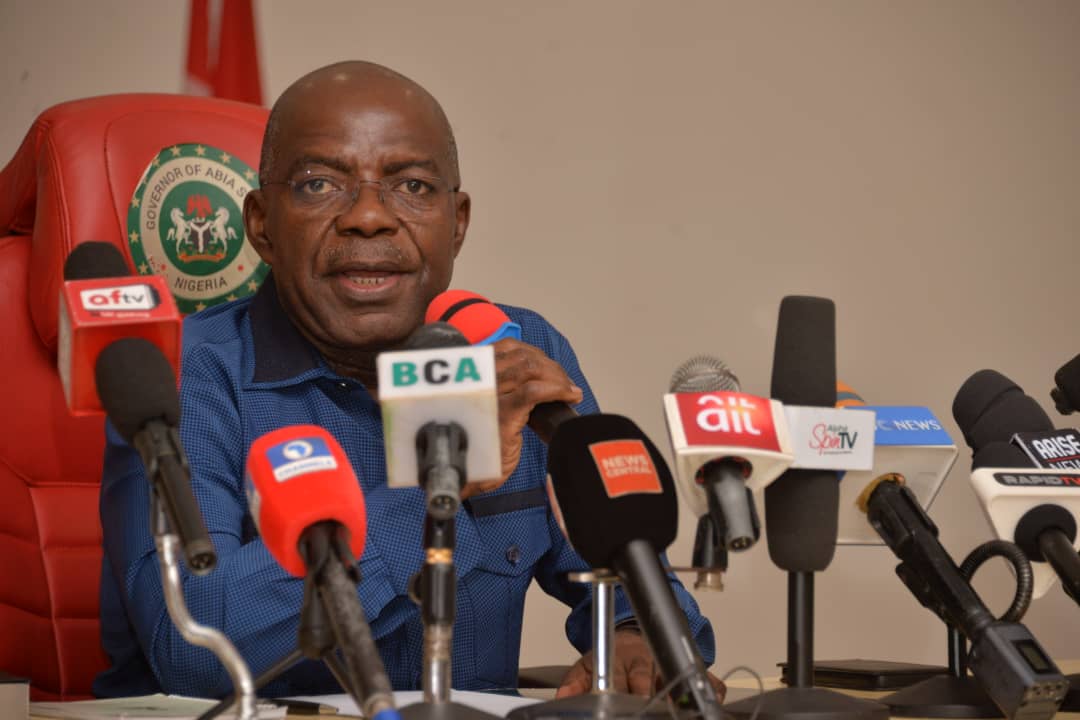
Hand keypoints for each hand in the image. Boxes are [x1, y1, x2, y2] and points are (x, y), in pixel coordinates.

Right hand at [460, 339, 581, 499]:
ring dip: (557, 377)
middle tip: (565, 383)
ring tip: (570, 390)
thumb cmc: (480, 443)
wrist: (467, 472)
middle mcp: (478, 380)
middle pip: (523, 356)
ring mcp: (490, 394)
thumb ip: (503, 388)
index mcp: (472, 375)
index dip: (534, 353)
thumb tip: (536, 377)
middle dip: (550, 366)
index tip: (549, 366)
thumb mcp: (489, 407)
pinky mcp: (503, 412)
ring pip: (531, 369)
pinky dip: (558, 390)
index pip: (507, 346)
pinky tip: (570, 396)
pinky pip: (535, 391)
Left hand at [556, 630, 726, 700]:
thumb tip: (564, 696)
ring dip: (680, 693)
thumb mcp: (589, 663)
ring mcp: (670, 662)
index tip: (624, 703)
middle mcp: (648, 660)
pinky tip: (708, 703)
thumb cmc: (616, 654)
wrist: (636, 632)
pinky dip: (711, 690)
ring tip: (683, 708)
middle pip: (649, 680)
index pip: (622, 677)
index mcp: (623, 658)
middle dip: (649, 696)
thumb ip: (576, 680)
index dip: (622, 691)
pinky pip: (708, 679)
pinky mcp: (691, 666)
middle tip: (651, 708)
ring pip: (679, 676)